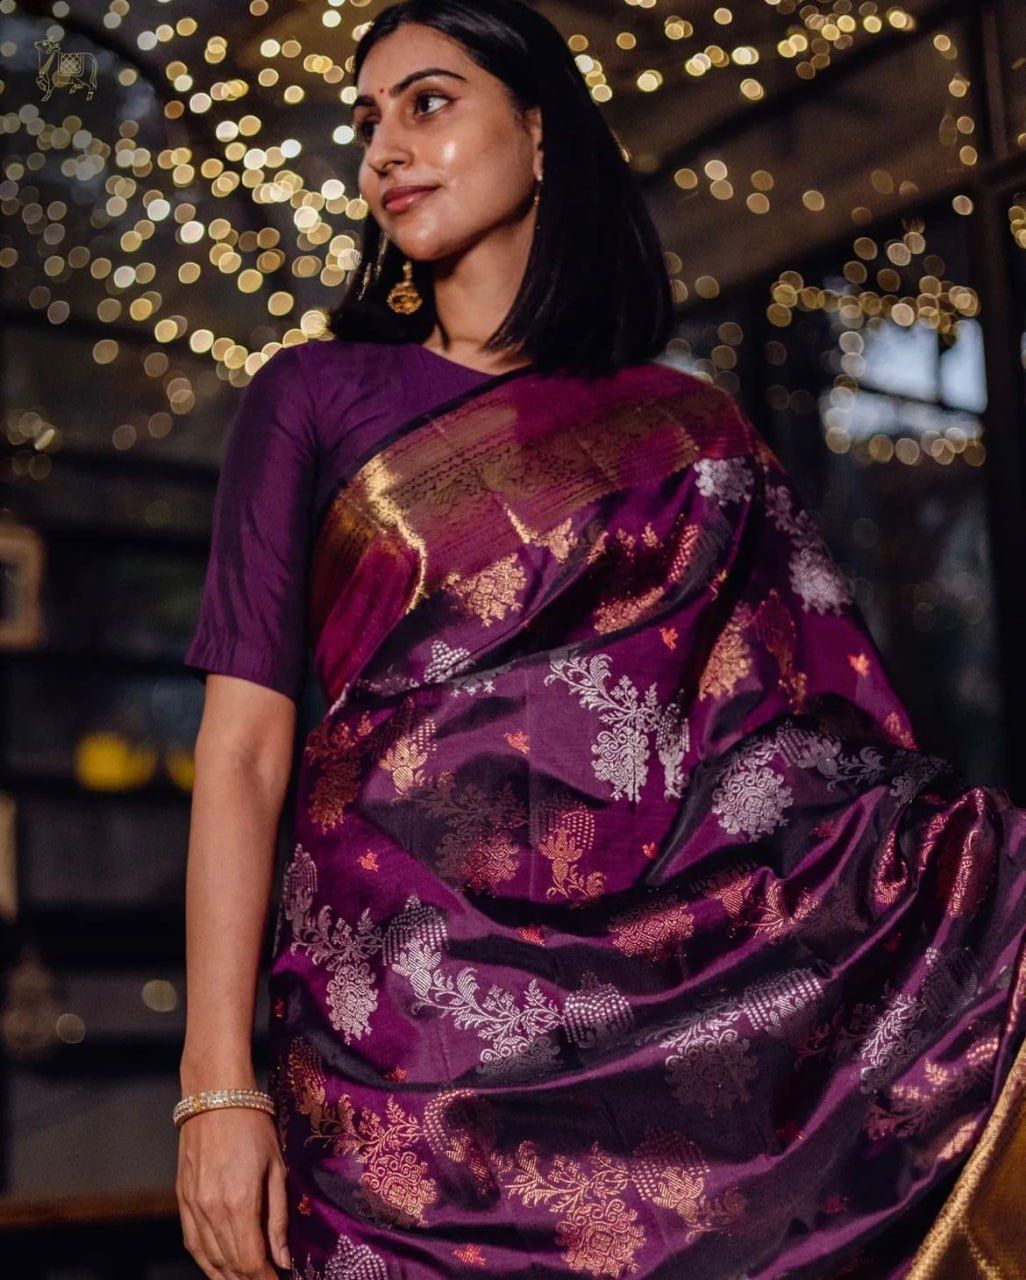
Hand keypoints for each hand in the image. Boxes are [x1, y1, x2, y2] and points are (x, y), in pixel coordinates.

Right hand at [176, 1106, 290, 1278]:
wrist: (216, 1097)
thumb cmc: (253, 1127)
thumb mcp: (276, 1168)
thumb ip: (278, 1218)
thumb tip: (283, 1260)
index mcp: (240, 1203)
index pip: (250, 1262)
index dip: (265, 1278)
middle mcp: (212, 1211)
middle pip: (230, 1266)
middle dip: (250, 1279)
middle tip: (267, 1278)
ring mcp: (193, 1207)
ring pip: (209, 1260)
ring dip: (228, 1276)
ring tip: (247, 1279)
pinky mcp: (182, 1200)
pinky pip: (193, 1243)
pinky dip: (207, 1262)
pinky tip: (219, 1268)